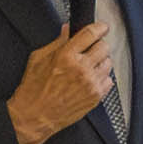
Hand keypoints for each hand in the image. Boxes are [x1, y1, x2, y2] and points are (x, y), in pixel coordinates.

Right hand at [6, 27, 113, 143]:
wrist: (34, 116)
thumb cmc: (33, 90)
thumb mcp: (38, 59)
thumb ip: (56, 42)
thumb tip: (67, 30)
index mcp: (66, 56)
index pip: (91, 34)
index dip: (99, 28)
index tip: (102, 27)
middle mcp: (81, 69)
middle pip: (104, 47)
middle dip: (98, 45)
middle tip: (91, 48)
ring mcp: (90, 84)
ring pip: (108, 63)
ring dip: (100, 62)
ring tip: (88, 66)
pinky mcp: (95, 97)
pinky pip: (109, 80)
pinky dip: (102, 78)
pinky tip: (90, 79)